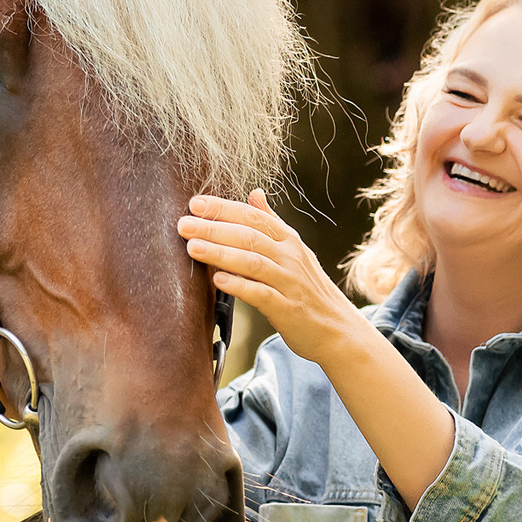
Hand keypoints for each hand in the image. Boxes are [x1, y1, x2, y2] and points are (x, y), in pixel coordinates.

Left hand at [178, 189, 368, 368]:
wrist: (337, 328)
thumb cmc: (307, 289)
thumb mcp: (294, 251)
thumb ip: (271, 222)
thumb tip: (254, 192)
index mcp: (289, 240)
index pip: (252, 216)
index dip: (223, 208)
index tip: (195, 203)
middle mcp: (290, 257)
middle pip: (248, 236)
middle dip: (214, 228)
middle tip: (183, 224)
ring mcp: (290, 282)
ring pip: (252, 262)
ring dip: (221, 253)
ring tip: (192, 248)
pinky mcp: (288, 309)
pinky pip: (261, 294)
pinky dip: (240, 286)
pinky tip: (218, 280)